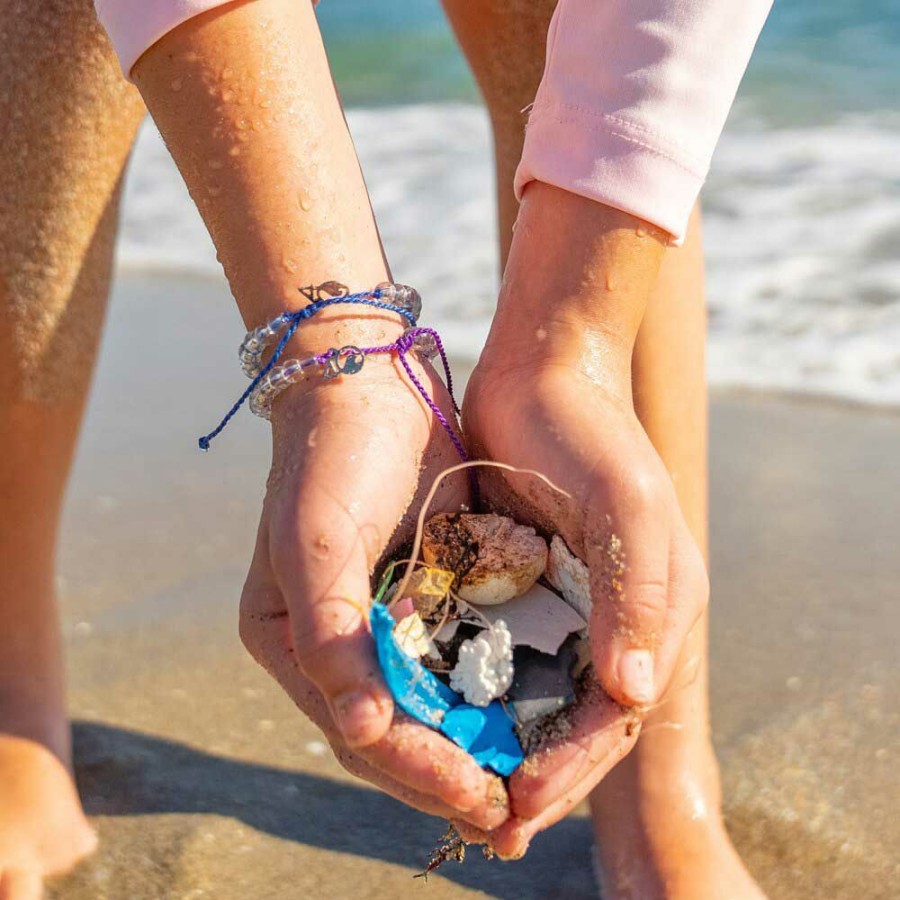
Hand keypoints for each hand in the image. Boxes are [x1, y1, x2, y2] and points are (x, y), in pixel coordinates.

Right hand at [239, 324, 508, 832]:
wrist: (367, 381)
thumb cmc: (328, 458)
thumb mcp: (314, 543)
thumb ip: (328, 637)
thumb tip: (357, 731)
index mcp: (290, 639)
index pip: (356, 727)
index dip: (416, 769)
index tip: (477, 797)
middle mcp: (335, 639)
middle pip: (395, 730)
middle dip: (450, 776)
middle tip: (510, 819)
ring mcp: (382, 615)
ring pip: (432, 702)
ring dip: (476, 745)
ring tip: (528, 790)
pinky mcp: (426, 588)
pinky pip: (459, 654)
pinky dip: (491, 689)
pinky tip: (533, 714)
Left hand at [461, 327, 708, 855]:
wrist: (541, 367)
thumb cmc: (591, 432)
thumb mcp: (627, 504)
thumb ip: (638, 596)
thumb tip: (634, 693)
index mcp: (656, 608)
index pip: (617, 712)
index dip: (572, 764)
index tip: (521, 801)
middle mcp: (614, 616)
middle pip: (575, 717)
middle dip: (535, 773)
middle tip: (488, 823)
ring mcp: (565, 599)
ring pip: (534, 694)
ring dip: (501, 743)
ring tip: (458, 787)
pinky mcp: (519, 579)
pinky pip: (499, 649)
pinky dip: (475, 689)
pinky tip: (439, 716)